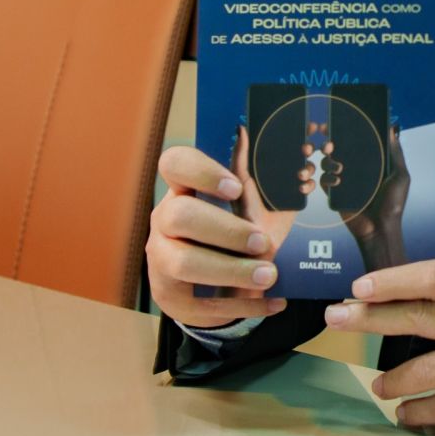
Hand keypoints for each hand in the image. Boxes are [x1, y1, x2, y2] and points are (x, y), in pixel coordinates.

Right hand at [144, 130, 288, 327]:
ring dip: (231, 270)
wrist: (210, 287)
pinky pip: (201, 302)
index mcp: (183, 189)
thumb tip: (250, 130)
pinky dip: (244, 305)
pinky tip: (274, 302)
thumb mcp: (243, 208)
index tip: (235, 187)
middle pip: (181, 216)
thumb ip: (248, 179)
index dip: (202, 172)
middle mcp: (164, 220)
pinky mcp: (169, 295)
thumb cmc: (233, 236)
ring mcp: (160, 258)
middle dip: (225, 229)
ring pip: (184, 262)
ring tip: (270, 275)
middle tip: (264, 242)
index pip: (175, 163)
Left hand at [233, 123, 314, 255]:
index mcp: (260, 163)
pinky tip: (304, 188)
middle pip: (296, 150)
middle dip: (305, 146)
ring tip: (302, 174)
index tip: (306, 125)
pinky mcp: (297, 198)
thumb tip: (241, 128)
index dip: (293, 131)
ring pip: (306, 165)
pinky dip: (310, 183)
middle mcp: (275, 171)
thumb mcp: (240, 179)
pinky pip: (310, 183)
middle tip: (308, 148)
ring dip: (308, 166)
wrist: (260, 242)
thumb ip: (241, 156)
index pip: (278, 139)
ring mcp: (287, 184)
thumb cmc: (243, 210)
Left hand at [322, 260, 434, 434]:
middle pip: (418, 316)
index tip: (360, 288)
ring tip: (379, 385)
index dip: (392, 281)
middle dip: (369, 318)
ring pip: (422, 369)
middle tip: (337, 318)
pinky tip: (405, 412)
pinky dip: (416, 412)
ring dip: (391, 379)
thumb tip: (412, 294)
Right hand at [324, 123, 410, 265]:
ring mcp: (344, 180)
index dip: (347, 132)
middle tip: (329, 144)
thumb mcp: (400, 176)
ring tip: (339, 168)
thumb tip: (391, 129)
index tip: (339, 121)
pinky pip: (324, 181)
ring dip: (328, 161)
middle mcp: (356, 169)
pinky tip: (337, 182)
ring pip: (327, 162)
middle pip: (338, 149)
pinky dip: (327, 178)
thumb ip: (395, 154)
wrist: (379, 229)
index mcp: (371, 162)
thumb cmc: (393, 204)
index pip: (357, 142)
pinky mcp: (335, 193)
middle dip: (330, 143)